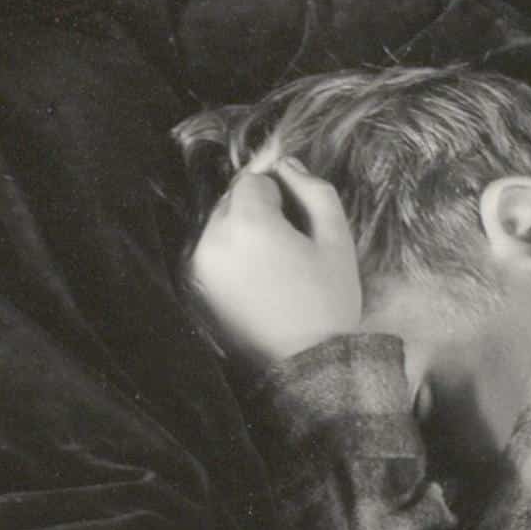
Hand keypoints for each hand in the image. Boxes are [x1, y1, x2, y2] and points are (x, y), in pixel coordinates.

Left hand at [187, 154, 366, 371]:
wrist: (305, 364)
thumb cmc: (328, 301)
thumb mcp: (338, 242)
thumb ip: (315, 192)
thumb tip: (288, 165)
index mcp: (250, 221)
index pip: (253, 180)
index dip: (280, 195)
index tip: (298, 223)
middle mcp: (213, 237)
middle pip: (230, 202)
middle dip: (256, 213)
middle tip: (287, 246)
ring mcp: (198, 264)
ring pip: (218, 228)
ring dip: (240, 235)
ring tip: (270, 268)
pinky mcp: (193, 288)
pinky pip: (210, 255)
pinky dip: (228, 260)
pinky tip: (254, 284)